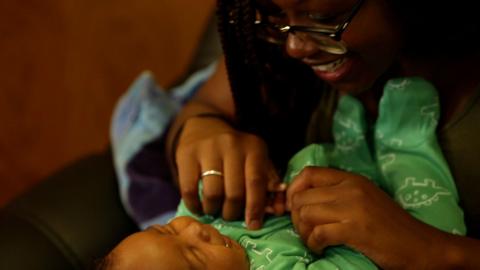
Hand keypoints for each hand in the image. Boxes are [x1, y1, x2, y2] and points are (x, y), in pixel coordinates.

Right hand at [175, 116, 279, 228]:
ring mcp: (207, 149)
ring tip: (215, 210)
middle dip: (233, 212)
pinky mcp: (186, 154)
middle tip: (231, 215)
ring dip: (214, 210)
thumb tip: (278, 208)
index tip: (253, 224)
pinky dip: (194, 205)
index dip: (255, 207)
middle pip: (234, 192)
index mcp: (253, 147)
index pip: (256, 181)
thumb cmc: (236, 151)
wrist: (204, 127)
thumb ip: (268, 182)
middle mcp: (231, 145)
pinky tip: (199, 207)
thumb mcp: (256, 159)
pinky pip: (189, 189)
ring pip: (212, 193)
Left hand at [286, 167, 442, 268]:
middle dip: (295, 217)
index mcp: (351, 179)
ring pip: (306, 214)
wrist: (421, 245)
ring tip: (312, 240)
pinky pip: (318, 233)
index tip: (292, 206)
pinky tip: (320, 248)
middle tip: (304, 230)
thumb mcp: (364, 198)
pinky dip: (313, 243)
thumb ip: (338, 192)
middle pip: (302, 196)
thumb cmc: (390, 225)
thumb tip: (303, 198)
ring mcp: (353, 208)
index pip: (308, 173)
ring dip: (303, 231)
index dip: (293, 189)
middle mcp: (350, 188)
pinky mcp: (356, 229)